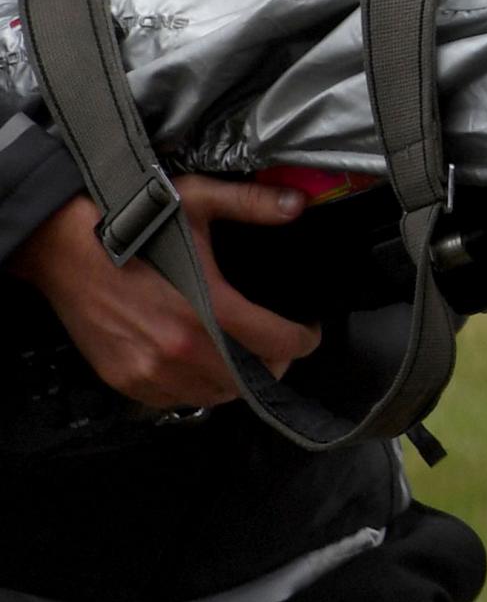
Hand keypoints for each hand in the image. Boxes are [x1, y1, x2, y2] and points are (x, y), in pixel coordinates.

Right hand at [3, 177, 322, 410]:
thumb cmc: (130, 224)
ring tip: (243, 354)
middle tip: (278, 341)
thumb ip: (251, 203)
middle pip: (252, 379)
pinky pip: (177, 400)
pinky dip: (198, 388)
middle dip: (274, 362)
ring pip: (216, 395)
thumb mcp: (197, 201)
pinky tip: (203, 364)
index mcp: (208, 309)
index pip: (278, 344)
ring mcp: (151, 370)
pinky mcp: (126, 379)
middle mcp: (181, 349)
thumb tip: (298, 204)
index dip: (304, 340)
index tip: (308, 331)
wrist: (63, 248)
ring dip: (237, 380)